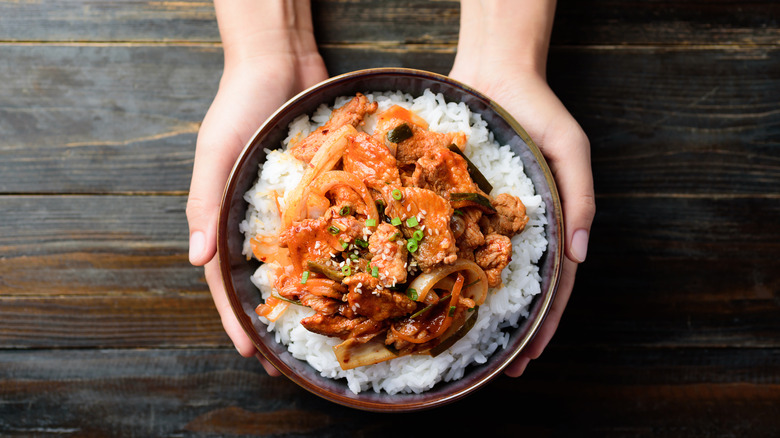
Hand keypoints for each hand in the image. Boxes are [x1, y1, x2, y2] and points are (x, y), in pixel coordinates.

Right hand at [186, 1, 327, 375]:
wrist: (281, 62)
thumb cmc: (239, 103)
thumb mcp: (215, 149)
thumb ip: (205, 200)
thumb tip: (198, 258)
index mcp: (226, 215)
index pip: (226, 278)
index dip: (236, 317)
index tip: (252, 353)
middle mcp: (259, 219)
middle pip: (265, 280)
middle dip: (274, 321)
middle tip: (290, 360)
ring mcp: (291, 208)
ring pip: (300, 262)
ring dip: (308, 298)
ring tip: (324, 332)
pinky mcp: (320, 191)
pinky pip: (329, 229)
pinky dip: (336, 255)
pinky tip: (354, 278)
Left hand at [450, 0, 595, 376]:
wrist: (493, 74)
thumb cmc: (539, 110)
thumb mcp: (572, 149)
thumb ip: (578, 199)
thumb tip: (581, 254)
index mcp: (549, 222)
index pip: (552, 285)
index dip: (544, 323)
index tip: (530, 357)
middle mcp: (516, 227)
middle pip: (516, 288)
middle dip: (513, 330)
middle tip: (500, 368)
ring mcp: (486, 217)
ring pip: (483, 272)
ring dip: (479, 310)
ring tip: (467, 345)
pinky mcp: (457, 203)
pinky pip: (451, 239)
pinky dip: (446, 268)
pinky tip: (433, 293)